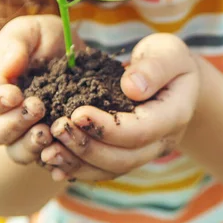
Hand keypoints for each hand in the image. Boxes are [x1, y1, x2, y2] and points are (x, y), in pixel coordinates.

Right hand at [0, 14, 82, 165]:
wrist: (74, 54)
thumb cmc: (44, 39)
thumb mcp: (30, 31)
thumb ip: (16, 44)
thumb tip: (9, 68)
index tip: (14, 95)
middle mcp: (6, 114)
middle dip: (15, 123)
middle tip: (37, 108)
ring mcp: (27, 132)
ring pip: (18, 152)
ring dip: (31, 145)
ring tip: (47, 133)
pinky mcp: (51, 144)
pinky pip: (47, 161)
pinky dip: (54, 161)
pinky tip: (64, 152)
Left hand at [40, 34, 199, 181]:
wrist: (174, 75)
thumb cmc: (168, 58)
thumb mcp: (167, 52)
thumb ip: (154, 68)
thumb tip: (132, 87)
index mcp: (174, 115)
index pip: (139, 131)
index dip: (106, 127)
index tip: (77, 112)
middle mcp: (162, 141)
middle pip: (123, 158)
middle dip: (86, 147)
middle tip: (56, 128)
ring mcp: (146, 152)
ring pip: (111, 170)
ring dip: (78, 163)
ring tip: (49, 150)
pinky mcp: (129, 154)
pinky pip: (104, 169)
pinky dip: (79, 168)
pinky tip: (54, 162)